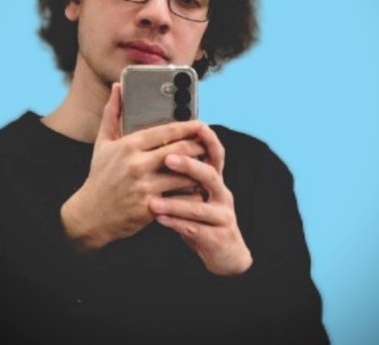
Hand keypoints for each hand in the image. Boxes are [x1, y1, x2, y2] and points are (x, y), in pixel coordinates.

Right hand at [60, 83, 206, 251]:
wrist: (90, 215)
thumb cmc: (100, 177)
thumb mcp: (102, 143)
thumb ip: (112, 114)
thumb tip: (117, 88)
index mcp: (128, 146)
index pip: (166, 131)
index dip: (188, 127)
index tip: (200, 125)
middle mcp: (137, 164)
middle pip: (180, 149)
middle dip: (198, 146)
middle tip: (207, 145)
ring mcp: (145, 187)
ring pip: (184, 174)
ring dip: (198, 170)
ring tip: (205, 165)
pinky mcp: (151, 207)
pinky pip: (180, 196)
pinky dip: (191, 192)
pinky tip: (196, 188)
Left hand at [149, 124, 252, 275]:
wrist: (225, 253)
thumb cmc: (202, 218)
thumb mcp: (197, 193)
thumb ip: (183, 174)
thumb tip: (161, 148)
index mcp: (215, 180)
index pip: (215, 154)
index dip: (208, 139)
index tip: (196, 125)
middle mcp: (222, 194)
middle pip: (209, 175)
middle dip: (189, 165)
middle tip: (167, 159)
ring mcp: (222, 216)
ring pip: (200, 206)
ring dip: (176, 203)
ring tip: (153, 201)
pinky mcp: (217, 237)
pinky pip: (195, 229)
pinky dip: (176, 224)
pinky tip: (159, 220)